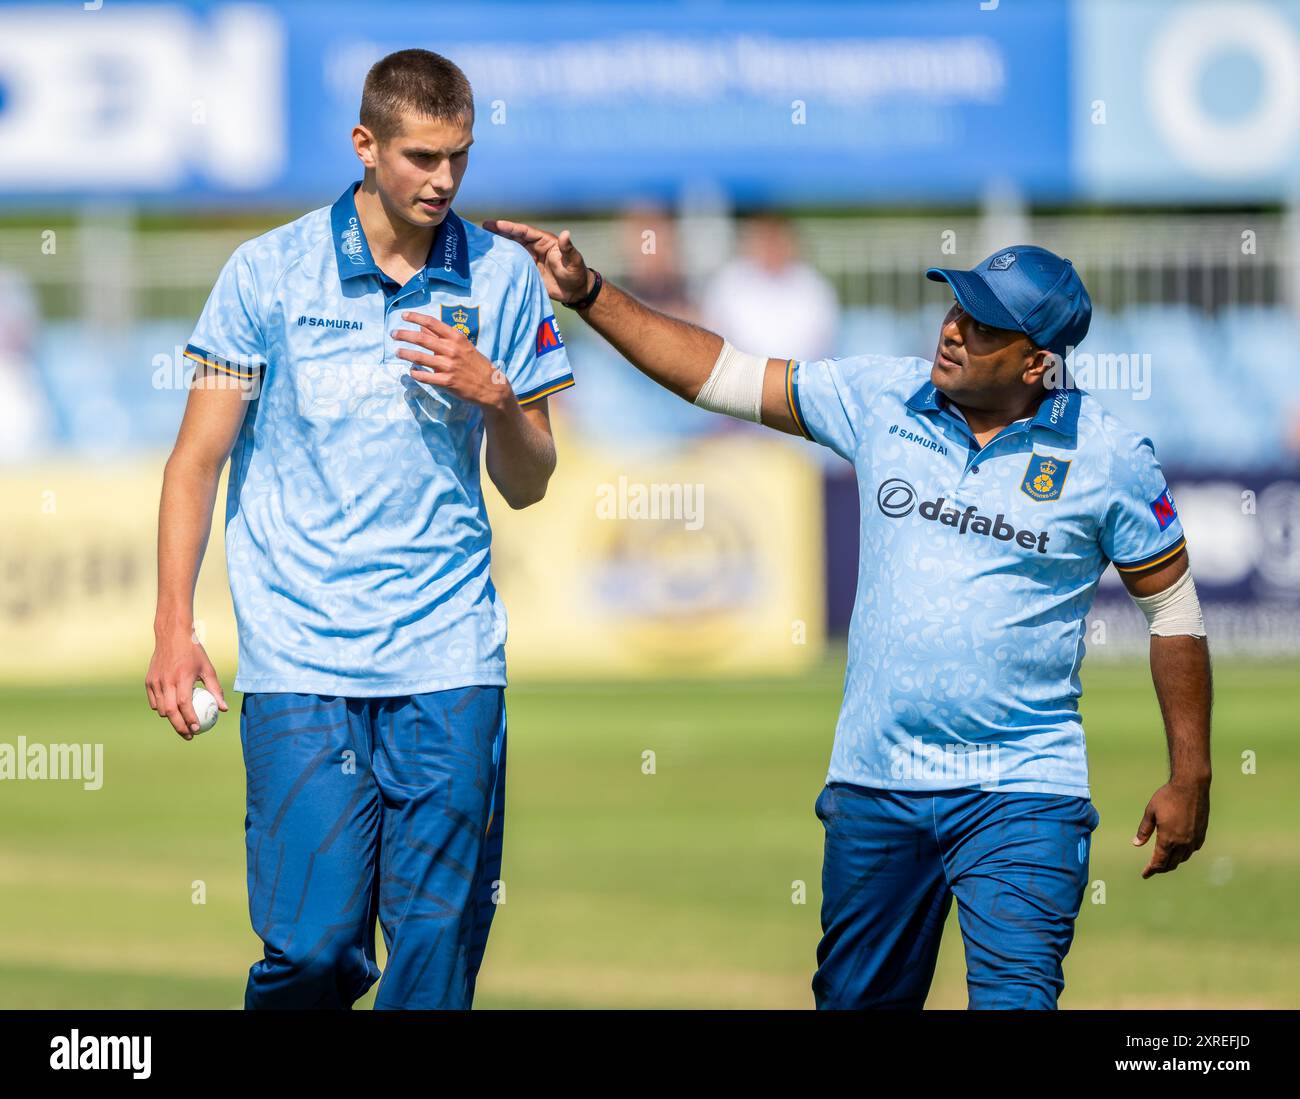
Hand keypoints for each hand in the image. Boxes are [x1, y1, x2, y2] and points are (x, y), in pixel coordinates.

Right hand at [146, 626, 227, 739]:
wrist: (172, 636)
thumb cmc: (193, 652)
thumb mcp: (208, 668)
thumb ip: (216, 689)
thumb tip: (223, 709)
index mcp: (182, 678)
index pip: (184, 705)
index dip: (190, 719)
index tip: (197, 730)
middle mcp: (166, 681)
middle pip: (170, 712)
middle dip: (179, 727)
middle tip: (189, 735)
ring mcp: (155, 681)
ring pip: (161, 709)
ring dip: (171, 718)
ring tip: (182, 723)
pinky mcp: (149, 681)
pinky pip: (154, 701)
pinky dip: (162, 708)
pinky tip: (172, 710)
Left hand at [394, 312, 513, 409]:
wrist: (491, 386)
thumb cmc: (476, 364)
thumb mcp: (463, 346)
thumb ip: (442, 337)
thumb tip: (422, 326)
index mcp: (457, 338)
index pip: (432, 323)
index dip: (416, 317)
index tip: (404, 315)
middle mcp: (452, 350)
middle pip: (422, 339)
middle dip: (404, 335)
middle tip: (393, 334)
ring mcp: (449, 366)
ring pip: (420, 358)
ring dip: (406, 353)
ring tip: (397, 352)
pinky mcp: (447, 382)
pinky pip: (425, 376)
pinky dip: (416, 373)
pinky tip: (411, 371)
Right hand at [483, 219, 591, 303]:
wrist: (574, 292)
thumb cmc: (576, 274)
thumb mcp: (573, 261)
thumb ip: (568, 249)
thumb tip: (566, 234)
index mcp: (544, 241)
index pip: (524, 232)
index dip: (510, 227)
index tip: (496, 224)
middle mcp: (534, 247)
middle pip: (514, 237)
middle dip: (499, 232)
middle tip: (482, 227)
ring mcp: (529, 259)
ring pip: (511, 248)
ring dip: (498, 244)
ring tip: (481, 241)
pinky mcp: (526, 270)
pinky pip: (512, 263)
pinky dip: (502, 260)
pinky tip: (490, 260)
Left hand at [1132, 780, 1209, 877]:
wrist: (1191, 786)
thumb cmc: (1167, 797)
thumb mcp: (1150, 812)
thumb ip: (1144, 830)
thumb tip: (1136, 844)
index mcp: (1168, 839)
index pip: (1159, 861)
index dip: (1151, 869)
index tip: (1145, 874)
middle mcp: (1183, 843)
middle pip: (1171, 863)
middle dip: (1161, 868)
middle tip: (1152, 869)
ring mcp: (1194, 839)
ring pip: (1182, 858)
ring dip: (1173, 862)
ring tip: (1164, 862)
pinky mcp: (1201, 834)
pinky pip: (1192, 850)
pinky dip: (1184, 854)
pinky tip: (1179, 851)